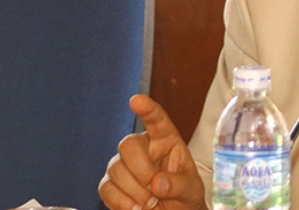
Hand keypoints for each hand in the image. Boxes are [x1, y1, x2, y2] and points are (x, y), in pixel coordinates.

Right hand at [99, 95, 206, 209]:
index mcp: (165, 140)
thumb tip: (158, 183)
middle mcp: (142, 148)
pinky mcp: (110, 184)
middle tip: (155, 192)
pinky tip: (135, 208)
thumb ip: (179, 184)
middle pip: (127, 144)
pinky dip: (121, 202)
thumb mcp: (191, 189)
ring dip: (134, 192)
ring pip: (116, 169)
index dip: (147, 109)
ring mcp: (123, 165)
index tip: (137, 100)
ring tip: (150, 203)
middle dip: (141, 170)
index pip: (157, 119)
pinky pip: (106, 188)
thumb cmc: (184, 196)